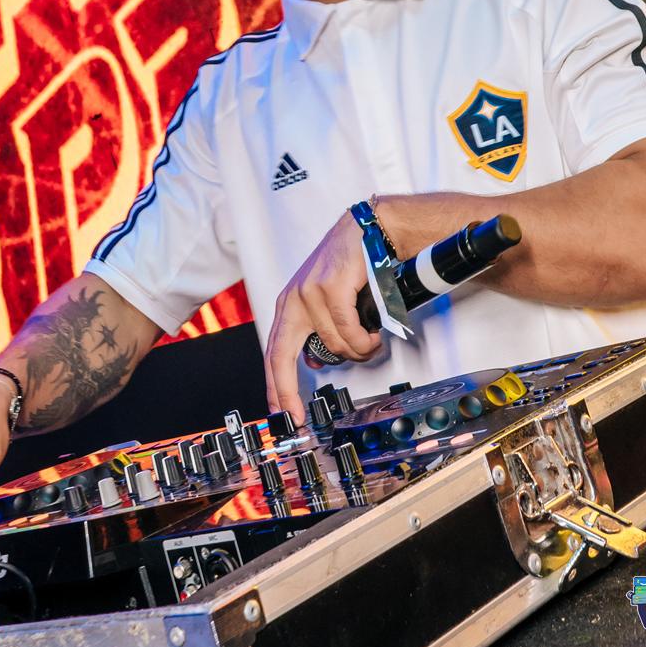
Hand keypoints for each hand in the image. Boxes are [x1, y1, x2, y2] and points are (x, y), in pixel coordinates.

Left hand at [265, 211, 382, 422]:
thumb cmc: (350, 265)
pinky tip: (372, 333)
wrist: (368, 231)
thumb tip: (314, 363)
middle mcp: (294, 299)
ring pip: (332, 346)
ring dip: (356, 352)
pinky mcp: (330, 287)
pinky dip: (364, 339)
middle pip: (282, 356)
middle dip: (288, 392)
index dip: (274, 386)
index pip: (273, 352)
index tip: (279, 412)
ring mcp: (309, 293)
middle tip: (299, 415)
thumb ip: (316, 329)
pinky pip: (348, 331)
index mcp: (289, 305)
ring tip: (369, 341)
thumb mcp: (324, 299)